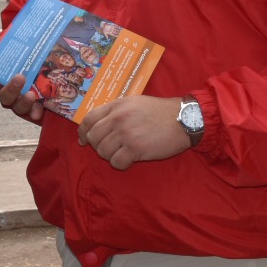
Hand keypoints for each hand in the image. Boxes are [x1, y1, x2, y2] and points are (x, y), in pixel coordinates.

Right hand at [0, 27, 44, 122]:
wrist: (48, 65)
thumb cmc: (23, 59)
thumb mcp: (12, 49)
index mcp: (0, 80)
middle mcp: (9, 93)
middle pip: (4, 97)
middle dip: (10, 89)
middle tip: (19, 77)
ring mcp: (22, 102)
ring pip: (18, 107)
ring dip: (23, 102)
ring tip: (31, 94)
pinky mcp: (36, 107)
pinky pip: (33, 113)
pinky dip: (35, 112)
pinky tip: (40, 109)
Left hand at [75, 95, 190, 168]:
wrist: (183, 120)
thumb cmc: (159, 112)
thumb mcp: (134, 102)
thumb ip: (116, 110)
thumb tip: (97, 123)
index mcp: (116, 106)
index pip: (89, 119)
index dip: (83, 132)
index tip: (83, 141)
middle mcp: (118, 118)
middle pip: (93, 137)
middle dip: (98, 146)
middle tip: (111, 148)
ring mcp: (126, 133)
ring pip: (103, 151)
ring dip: (110, 156)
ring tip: (123, 153)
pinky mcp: (135, 148)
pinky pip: (116, 162)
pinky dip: (120, 164)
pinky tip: (128, 160)